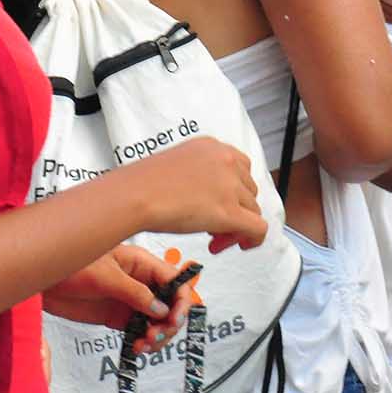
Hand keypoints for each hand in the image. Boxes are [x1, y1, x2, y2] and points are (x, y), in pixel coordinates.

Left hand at [43, 245, 200, 353]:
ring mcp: (131, 301)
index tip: (173, 320)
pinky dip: (143, 342)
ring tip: (143, 345)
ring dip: (157, 336)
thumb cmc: (71, 266)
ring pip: (158, 321)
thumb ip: (134, 293)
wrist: (42, 280)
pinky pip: (140, 331)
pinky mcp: (118, 317)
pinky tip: (136, 347)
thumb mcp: (105, 277)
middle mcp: (142, 283)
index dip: (181, 302)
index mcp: (143, 264)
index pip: (176, 282)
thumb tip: (160, 310)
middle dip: (169, 323)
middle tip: (154, 336)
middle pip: (171, 305)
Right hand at [131, 137, 267, 253]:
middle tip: (214, 227)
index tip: (219, 205)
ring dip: (236, 226)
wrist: (133, 195)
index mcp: (213, 147)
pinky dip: (253, 239)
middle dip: (235, 211)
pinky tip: (237, 245)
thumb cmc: (142, 184)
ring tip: (213, 237)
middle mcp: (226, 161)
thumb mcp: (177, 165)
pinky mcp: (230, 212)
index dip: (233, 192)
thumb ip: (199, 174)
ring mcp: (230, 186)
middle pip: (248, 191)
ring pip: (253, 211)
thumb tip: (208, 197)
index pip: (240, 169)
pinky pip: (258, 228)